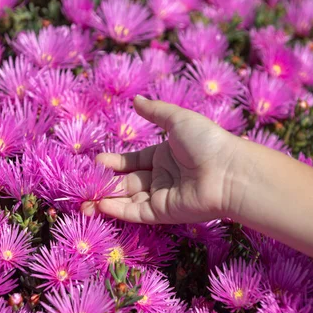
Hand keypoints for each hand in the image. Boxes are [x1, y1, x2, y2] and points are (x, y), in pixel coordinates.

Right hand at [82, 97, 244, 223]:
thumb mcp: (177, 119)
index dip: (114, 163)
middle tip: (84, 183)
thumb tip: (135, 99)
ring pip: (127, 199)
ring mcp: (161, 196)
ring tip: (83, 199)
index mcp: (164, 156)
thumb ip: (154, 112)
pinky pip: (136, 212)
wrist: (228, 170)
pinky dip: (117, 210)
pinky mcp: (163, 213)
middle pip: (126, 182)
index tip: (96, 162)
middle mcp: (161, 177)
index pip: (133, 162)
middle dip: (105, 183)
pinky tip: (99, 205)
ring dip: (105, 199)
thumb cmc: (206, 141)